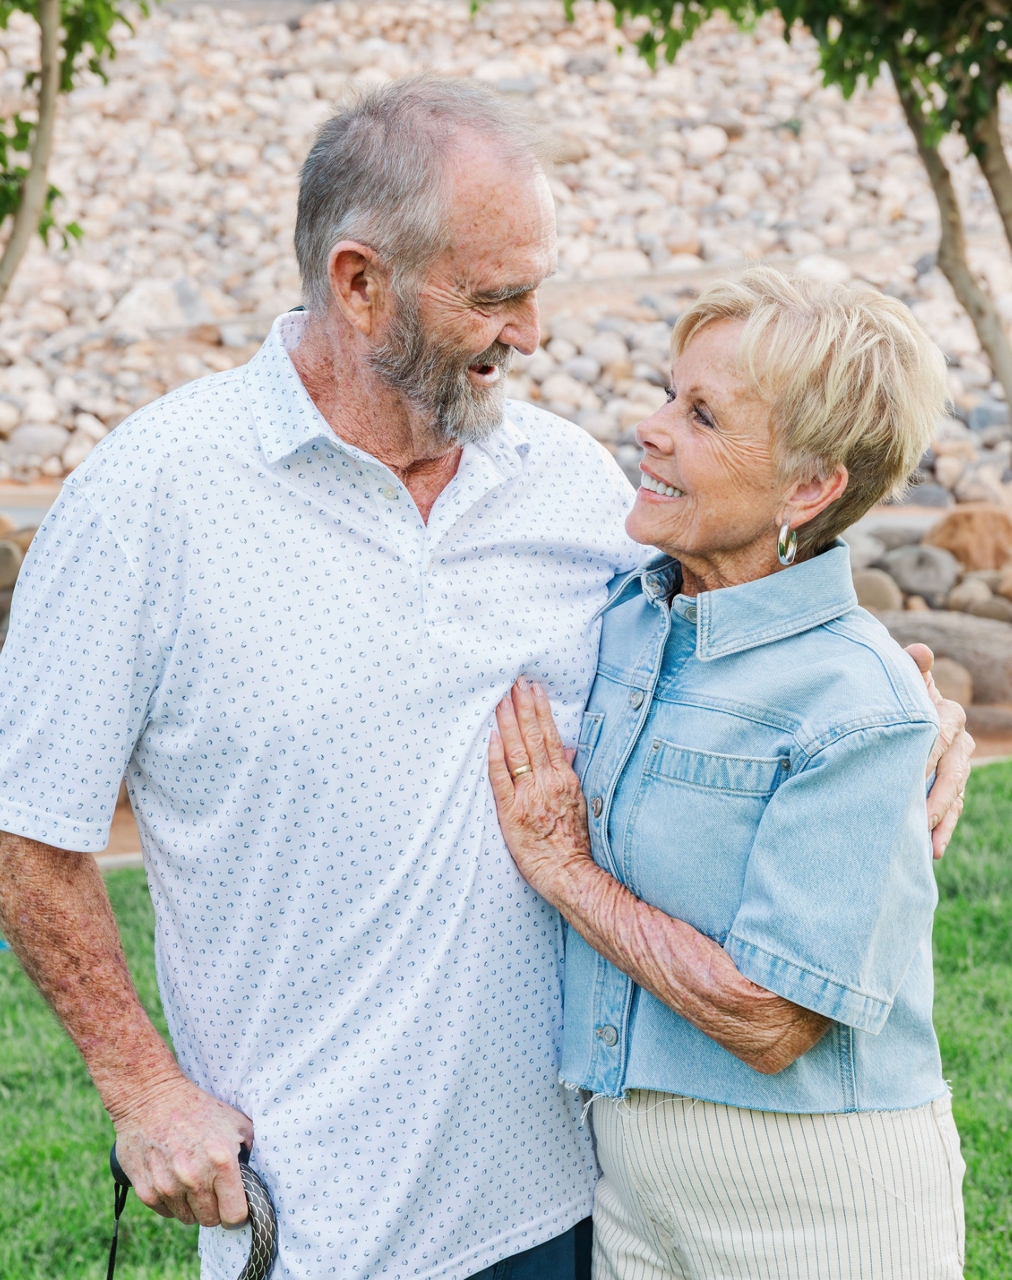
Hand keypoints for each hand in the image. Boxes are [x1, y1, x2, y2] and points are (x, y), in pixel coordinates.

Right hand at [111, 1072, 253, 1226]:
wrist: (152, 1098)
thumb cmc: (198, 1108)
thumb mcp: (235, 1121)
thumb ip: (252, 1150)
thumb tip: (257, 1178)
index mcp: (221, 1161)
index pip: (234, 1215)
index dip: (237, 1214)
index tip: (235, 1206)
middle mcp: (194, 1178)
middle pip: (210, 1220)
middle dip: (214, 1207)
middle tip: (212, 1187)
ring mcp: (167, 1186)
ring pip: (187, 1218)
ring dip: (192, 1204)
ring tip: (191, 1177)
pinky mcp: (146, 1191)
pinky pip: (166, 1212)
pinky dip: (172, 1201)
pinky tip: (172, 1177)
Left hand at [488, 677, 593, 902]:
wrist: (571, 875)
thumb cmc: (573, 842)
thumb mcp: (578, 802)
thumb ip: (570, 773)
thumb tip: (568, 749)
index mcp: (564, 778)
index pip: (550, 736)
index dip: (539, 710)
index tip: (532, 688)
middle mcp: (547, 782)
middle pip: (534, 737)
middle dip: (522, 707)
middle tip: (513, 681)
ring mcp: (529, 797)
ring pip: (517, 752)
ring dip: (508, 724)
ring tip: (501, 699)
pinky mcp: (511, 813)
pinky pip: (501, 781)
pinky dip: (496, 758)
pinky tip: (491, 738)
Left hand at [904, 643, 973, 858]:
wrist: (894, 710)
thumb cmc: (895, 694)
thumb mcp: (900, 680)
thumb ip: (910, 668)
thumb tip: (920, 652)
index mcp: (947, 713)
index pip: (941, 734)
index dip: (927, 753)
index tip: (911, 773)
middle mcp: (959, 740)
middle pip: (954, 770)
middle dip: (936, 794)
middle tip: (918, 815)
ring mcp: (957, 766)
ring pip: (955, 794)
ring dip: (942, 820)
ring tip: (929, 842)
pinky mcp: (951, 788)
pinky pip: (953, 811)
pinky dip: (944, 832)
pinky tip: (933, 851)